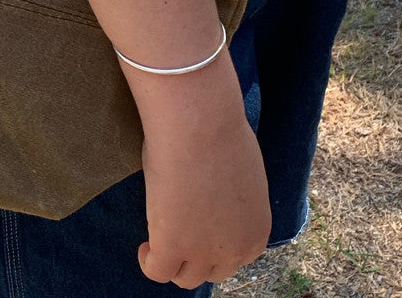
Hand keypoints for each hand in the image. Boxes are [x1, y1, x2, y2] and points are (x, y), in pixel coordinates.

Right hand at [130, 51, 271, 288]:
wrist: (199, 124)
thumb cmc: (218, 132)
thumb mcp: (239, 173)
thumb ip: (231, 197)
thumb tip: (214, 193)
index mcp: (256, 230)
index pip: (235, 255)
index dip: (215, 242)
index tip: (198, 225)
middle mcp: (236, 249)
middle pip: (213, 271)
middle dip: (197, 254)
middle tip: (178, 226)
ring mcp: (203, 252)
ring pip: (186, 277)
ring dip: (173, 261)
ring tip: (158, 235)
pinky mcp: (172, 246)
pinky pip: (157, 271)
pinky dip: (149, 261)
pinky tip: (144, 244)